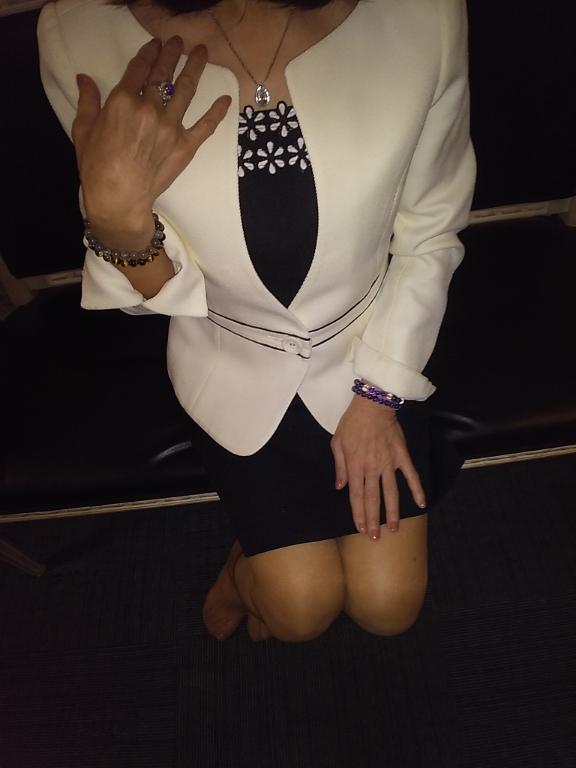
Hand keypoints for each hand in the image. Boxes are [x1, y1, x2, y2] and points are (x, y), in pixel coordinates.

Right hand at [72, 36, 230, 225]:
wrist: (119, 199)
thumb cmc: (96, 166)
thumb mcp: (84, 130)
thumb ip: (88, 101)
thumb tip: (84, 78)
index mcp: (122, 101)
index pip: (139, 69)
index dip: (148, 53)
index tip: (156, 44)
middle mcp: (150, 109)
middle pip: (163, 75)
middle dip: (171, 54)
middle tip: (179, 42)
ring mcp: (170, 127)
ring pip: (186, 90)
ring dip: (195, 68)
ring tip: (202, 52)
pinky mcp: (185, 146)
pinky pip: (205, 126)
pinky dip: (217, 112)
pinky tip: (225, 99)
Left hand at [331, 396, 425, 539]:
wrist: (373, 404)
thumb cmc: (352, 423)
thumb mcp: (337, 442)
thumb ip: (340, 466)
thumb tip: (340, 486)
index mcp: (355, 466)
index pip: (356, 496)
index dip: (358, 514)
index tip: (360, 529)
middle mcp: (372, 469)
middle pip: (373, 499)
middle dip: (373, 520)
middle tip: (375, 537)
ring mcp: (389, 463)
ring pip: (391, 492)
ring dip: (393, 512)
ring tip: (394, 529)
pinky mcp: (401, 456)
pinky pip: (410, 475)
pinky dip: (417, 489)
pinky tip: (421, 503)